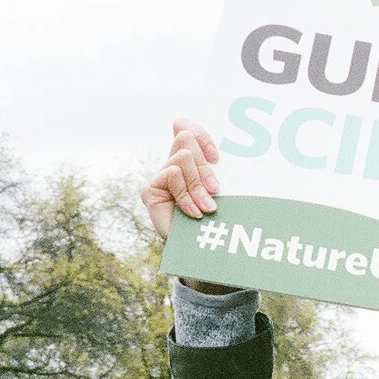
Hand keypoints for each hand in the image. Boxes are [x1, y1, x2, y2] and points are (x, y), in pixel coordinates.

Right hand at [141, 118, 220, 237]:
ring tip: (207, 207)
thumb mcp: (222, 191)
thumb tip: (228, 154)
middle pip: (186, 138)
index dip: (201, 135)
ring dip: (198, 184)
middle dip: (204, 165)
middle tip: (216, 190)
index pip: (184, 127)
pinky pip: (172, 174)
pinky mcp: (150, 190)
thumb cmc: (216, 222)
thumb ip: (219, 170)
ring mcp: (160, 177)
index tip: (218, 158)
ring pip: (182, 156)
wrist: (201, 251)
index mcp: (189, 161)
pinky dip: (187, 195)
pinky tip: (194, 212)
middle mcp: (172, 165)